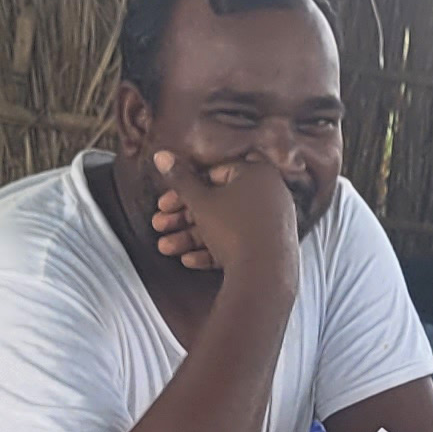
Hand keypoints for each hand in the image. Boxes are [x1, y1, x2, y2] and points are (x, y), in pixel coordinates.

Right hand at [152, 149, 301, 283]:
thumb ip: (180, 179)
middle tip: (159, 226)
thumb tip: (161, 155)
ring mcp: (273, 223)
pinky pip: (241, 243)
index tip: (164, 204)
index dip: (184, 189)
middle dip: (184, 217)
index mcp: (257, 174)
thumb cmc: (233, 230)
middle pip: (219, 202)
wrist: (265, 276)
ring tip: (166, 248)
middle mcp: (270, 194)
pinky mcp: (272, 248)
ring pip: (226, 226)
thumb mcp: (200, 202)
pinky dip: (215, 250)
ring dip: (192, 237)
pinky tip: (189, 261)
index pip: (215, 174)